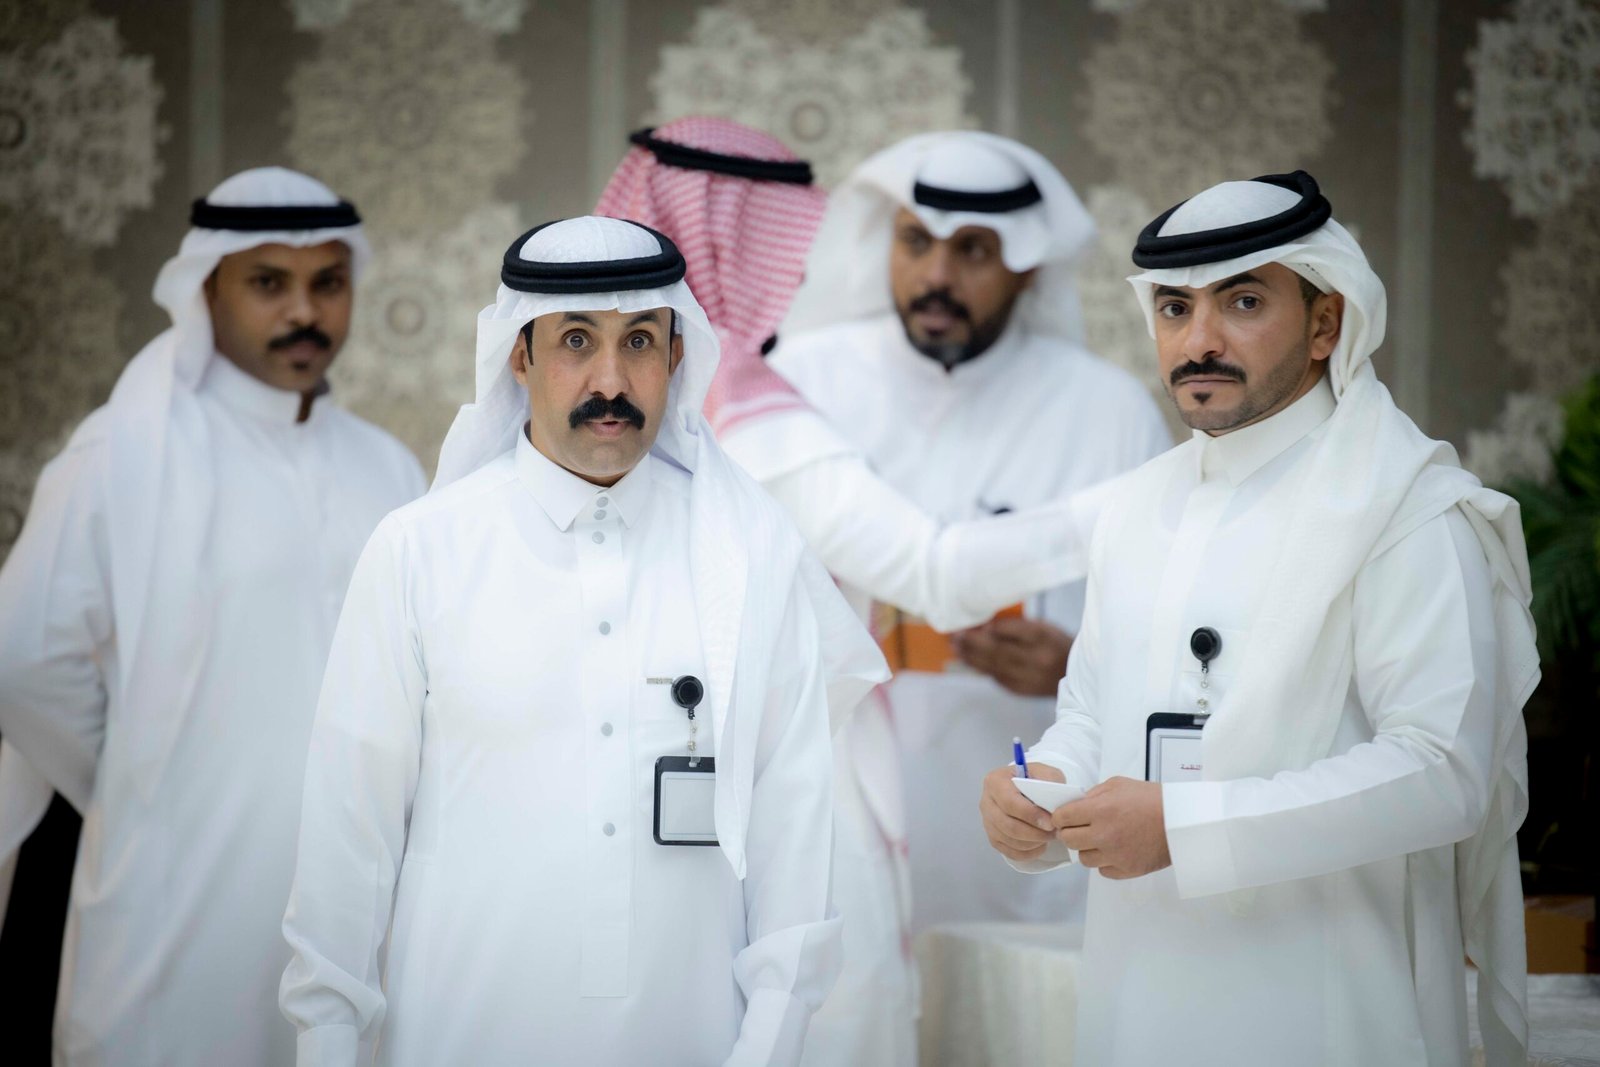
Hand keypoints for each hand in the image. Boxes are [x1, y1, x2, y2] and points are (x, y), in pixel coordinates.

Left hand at [952, 616, 1073, 696]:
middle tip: (956, 635)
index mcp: (1044, 638)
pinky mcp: (1022, 690)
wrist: (1075, 676)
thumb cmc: (1055, 644)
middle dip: (973, 643)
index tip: (976, 624)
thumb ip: (1018, 626)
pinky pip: (997, 678)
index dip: (994, 629)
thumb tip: (986, 626)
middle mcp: (1037, 658)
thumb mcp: (1044, 628)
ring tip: (956, 647)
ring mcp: (1029, 677)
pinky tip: (969, 660)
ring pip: (994, 666)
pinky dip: (982, 668)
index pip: (1016, 631)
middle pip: (999, 650)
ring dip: (971, 657)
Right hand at [980, 762, 1065, 861]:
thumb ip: (1049, 781)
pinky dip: (1027, 853)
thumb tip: (1053, 804)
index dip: (1031, 815)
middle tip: (1054, 833)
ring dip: (1033, 843)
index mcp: (995, 782)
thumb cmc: (1033, 779)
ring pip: (1009, 840)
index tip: (1051, 823)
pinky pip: (1008, 851)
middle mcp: (986, 802)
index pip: (1010, 802)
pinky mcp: (993, 837)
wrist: (1023, 787)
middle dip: (1034, 833)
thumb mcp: (1045, 772)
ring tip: (1049, 837)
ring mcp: (987, 821)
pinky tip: (1040, 846)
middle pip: (1008, 825)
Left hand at [1052, 776, 1170, 879]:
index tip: (1065, 817)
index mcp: (1100, 810)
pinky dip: (1105, 861)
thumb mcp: (1118, 784)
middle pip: (1068, 840)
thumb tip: (1075, 806)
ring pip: (1083, 859)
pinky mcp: (1126, 870)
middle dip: (1070, 832)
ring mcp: (1115, 856)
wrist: (1181, 821)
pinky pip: (1102, 870)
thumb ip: (1093, 794)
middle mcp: (1103, 835)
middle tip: (1080, 828)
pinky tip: (1114, 850)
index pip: (1061, 818)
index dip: (1060, 816)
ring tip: (1100, 839)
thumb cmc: (1152, 799)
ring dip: (1088, 848)